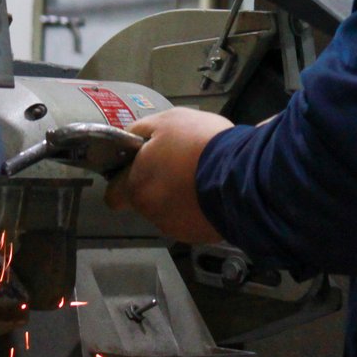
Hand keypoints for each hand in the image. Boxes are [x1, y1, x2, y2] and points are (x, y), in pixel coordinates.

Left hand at [104, 107, 232, 242]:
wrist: (242, 172)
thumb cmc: (199, 143)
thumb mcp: (166, 122)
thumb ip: (140, 131)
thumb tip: (128, 139)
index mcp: (137, 187)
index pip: (113, 195)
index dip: (122, 180)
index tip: (136, 168)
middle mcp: (152, 213)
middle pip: (145, 200)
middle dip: (157, 184)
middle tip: (178, 164)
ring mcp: (177, 227)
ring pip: (169, 210)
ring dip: (179, 196)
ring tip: (200, 175)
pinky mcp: (200, 235)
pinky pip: (192, 218)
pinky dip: (198, 207)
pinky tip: (212, 190)